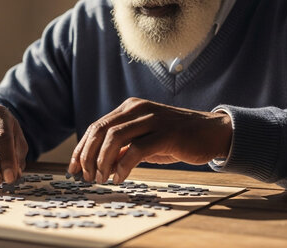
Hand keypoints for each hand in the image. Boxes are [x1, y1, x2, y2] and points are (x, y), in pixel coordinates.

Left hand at [67, 97, 231, 183]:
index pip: (96, 127)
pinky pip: (137, 149)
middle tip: (86, 176)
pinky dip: (123, 166)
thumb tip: (98, 164)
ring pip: (115, 137)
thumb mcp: (145, 139)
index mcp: (130, 108)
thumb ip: (123, 146)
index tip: (74, 168)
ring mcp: (153, 119)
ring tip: (102, 178)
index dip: (81, 148)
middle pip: (100, 130)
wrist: (212, 132)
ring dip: (102, 161)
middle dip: (88, 156)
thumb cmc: (177, 138)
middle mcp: (138, 109)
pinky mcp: (167, 134)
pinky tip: (120, 178)